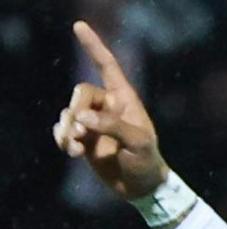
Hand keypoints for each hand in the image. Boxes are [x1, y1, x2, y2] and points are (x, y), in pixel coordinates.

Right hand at [51, 21, 167, 199]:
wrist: (141, 186)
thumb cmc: (146, 161)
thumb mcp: (138, 143)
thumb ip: (113, 126)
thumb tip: (83, 117)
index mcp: (124, 99)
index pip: (107, 67)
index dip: (94, 46)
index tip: (78, 26)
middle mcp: (107, 106)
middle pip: (80, 93)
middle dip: (77, 110)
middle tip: (82, 132)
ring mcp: (93, 121)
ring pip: (69, 113)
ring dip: (69, 130)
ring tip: (77, 149)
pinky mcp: (83, 137)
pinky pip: (63, 128)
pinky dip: (63, 138)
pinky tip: (72, 152)